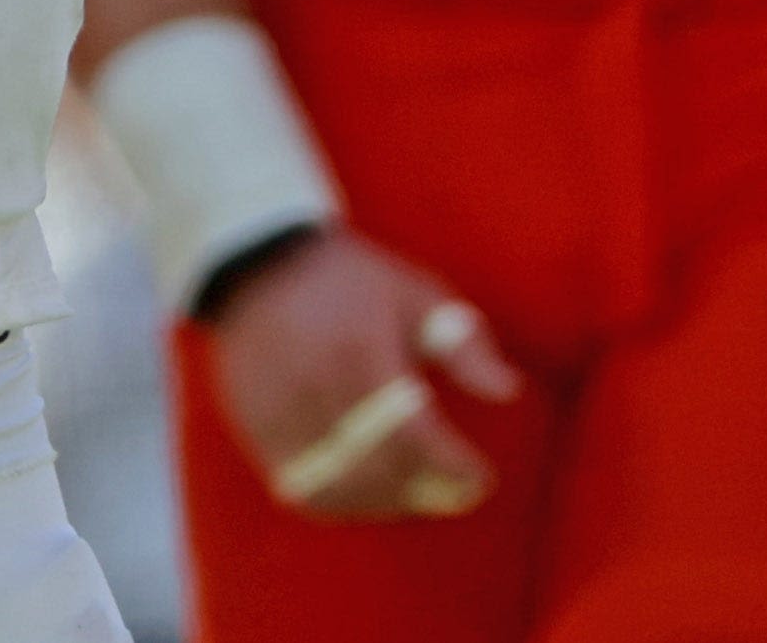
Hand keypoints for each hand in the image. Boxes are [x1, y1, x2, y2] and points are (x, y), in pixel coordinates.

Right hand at [204, 229, 521, 520]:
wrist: (258, 264)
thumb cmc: (350, 280)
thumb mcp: (414, 293)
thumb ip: (463, 343)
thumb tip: (509, 390)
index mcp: (361, 351)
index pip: (413, 432)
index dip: (452, 466)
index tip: (482, 477)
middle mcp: (317, 388)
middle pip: (379, 466)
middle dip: (428, 489)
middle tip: (459, 493)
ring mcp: (281, 414)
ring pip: (342, 486)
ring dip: (387, 501)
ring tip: (420, 494)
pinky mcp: (258, 430)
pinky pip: (302, 487)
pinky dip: (343, 502)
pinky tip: (371, 494)